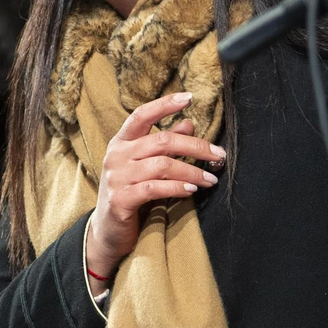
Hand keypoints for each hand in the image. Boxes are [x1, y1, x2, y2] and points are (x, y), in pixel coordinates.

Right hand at [86, 92, 225, 276]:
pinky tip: (192, 189)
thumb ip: (165, 145)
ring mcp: (116, 178)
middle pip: (161, 141)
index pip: (142, 115)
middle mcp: (115, 156)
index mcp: (121, 142)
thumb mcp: (146, 166)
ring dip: (192, 170)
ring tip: (210, 179)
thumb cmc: (131, 193)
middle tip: (219, 155)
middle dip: (195, 147)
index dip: (164, 105)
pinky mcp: (121, 199)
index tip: (189, 97)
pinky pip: (155, 188)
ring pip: (162, 165)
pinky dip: (178, 187)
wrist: (108, 231)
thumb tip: (189, 123)